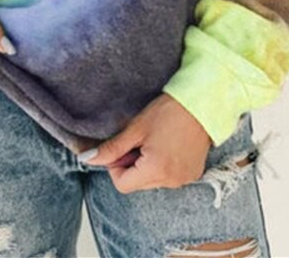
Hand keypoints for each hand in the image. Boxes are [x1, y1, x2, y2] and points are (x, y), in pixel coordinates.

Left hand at [81, 93, 211, 192]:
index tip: (123, 146)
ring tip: (156, 140)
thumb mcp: (135, 129)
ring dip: (148, 165)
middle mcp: (171, 181)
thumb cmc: (168, 111)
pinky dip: (164, 165)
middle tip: (140, 139)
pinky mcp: (193, 174)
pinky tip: (168, 144)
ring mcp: (184, 179)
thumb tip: (87, 159)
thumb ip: (112, 148)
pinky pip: (169, 176)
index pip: (122, 185)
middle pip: (138, 183)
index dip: (116, 166)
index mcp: (155, 171)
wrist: (202, 103)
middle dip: (133, 164)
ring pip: (153, 180)